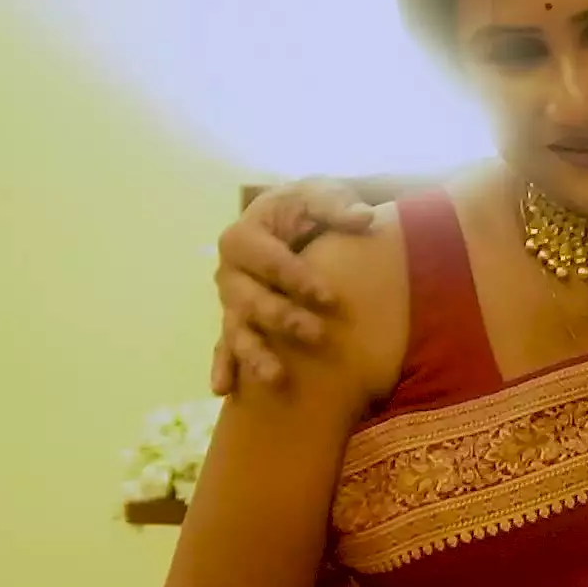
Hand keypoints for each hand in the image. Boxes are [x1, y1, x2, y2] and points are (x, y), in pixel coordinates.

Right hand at [210, 178, 374, 394]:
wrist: (298, 220)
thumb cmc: (310, 207)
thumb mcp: (323, 195)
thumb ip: (338, 205)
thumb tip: (363, 217)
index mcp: (244, 235)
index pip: (267, 259)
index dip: (296, 278)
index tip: (330, 298)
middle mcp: (229, 271)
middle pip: (248, 299)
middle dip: (281, 318)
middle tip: (317, 335)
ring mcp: (230, 300)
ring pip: (236, 329)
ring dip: (253, 354)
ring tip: (274, 378)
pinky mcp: (236, 322)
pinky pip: (225, 346)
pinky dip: (224, 366)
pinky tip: (224, 390)